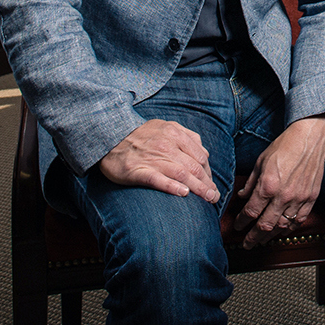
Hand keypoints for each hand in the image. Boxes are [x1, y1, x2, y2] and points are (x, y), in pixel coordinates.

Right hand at [98, 119, 218, 202]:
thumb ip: (186, 137)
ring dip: (198, 188)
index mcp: (174, 133)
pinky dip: (172, 186)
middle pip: (194, 167)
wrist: (109, 137)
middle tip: (214, 197)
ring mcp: (152, 158)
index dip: (209, 172)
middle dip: (208, 183)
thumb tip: (204, 154)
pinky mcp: (137, 171)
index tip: (212, 184)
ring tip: (207, 198)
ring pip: (182, 174)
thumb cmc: (140, 136)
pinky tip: (183, 193)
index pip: (200, 156)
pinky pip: (158, 180)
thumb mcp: (164, 126)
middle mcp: (166, 145)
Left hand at [233, 115, 324, 247]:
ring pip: (282, 226)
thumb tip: (242, 197)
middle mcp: (283, 195)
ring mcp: (298, 198)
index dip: (241, 222)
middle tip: (246, 244)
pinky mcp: (310, 198)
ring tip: (261, 240)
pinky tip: (281, 231)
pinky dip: (288, 229)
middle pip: (265, 225)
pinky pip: (299, 220)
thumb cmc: (284, 146)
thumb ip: (251, 183)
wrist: (309, 138)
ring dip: (270, 236)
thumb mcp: (261, 162)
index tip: (237, 226)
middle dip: (253, 237)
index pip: (250, 212)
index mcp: (268, 185)